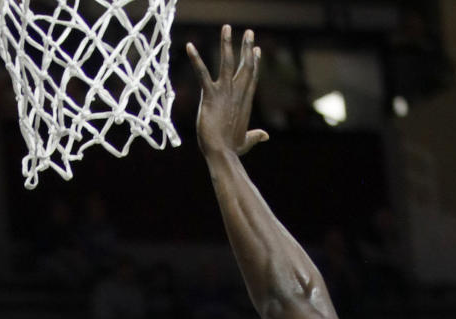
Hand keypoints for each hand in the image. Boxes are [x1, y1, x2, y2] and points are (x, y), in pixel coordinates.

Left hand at [187, 26, 268, 161]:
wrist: (222, 155)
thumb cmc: (232, 151)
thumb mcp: (246, 141)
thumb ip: (255, 136)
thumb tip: (265, 136)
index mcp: (245, 102)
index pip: (251, 78)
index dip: (254, 63)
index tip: (257, 49)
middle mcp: (237, 94)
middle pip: (245, 66)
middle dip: (247, 48)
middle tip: (249, 32)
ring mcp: (225, 93)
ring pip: (227, 63)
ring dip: (227, 44)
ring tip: (227, 27)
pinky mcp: (211, 96)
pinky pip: (202, 74)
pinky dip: (195, 59)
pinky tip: (189, 46)